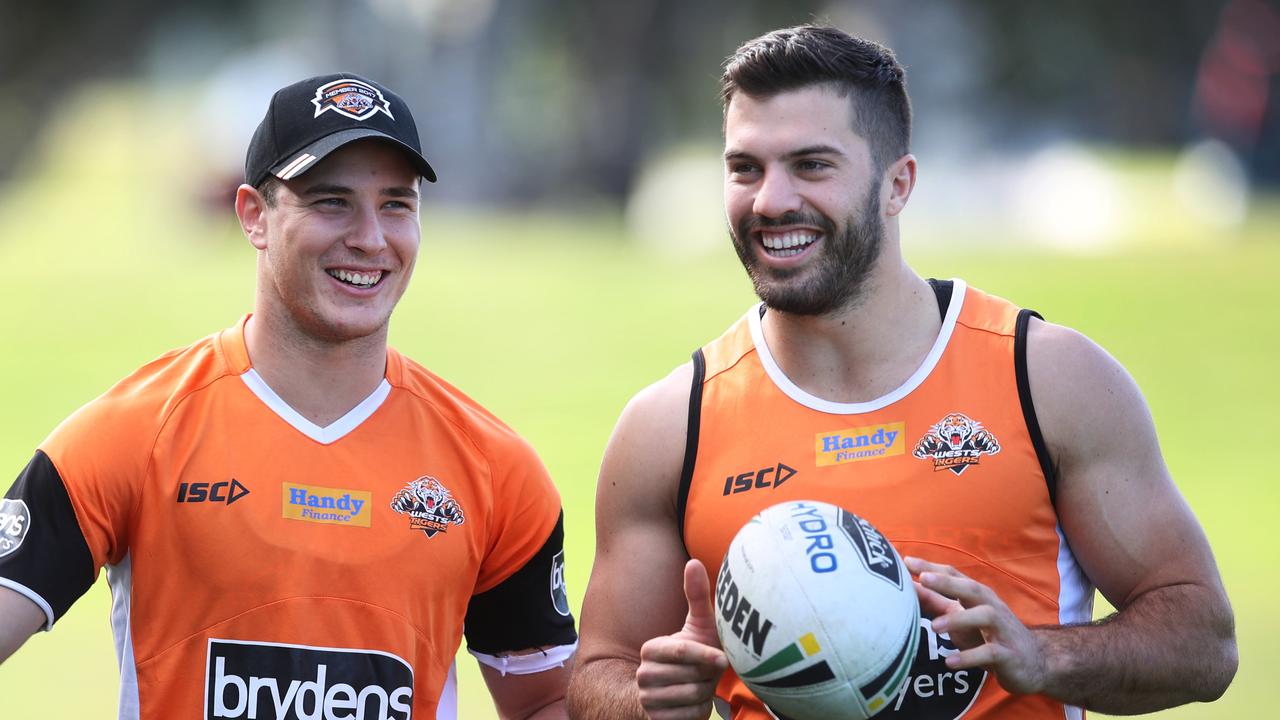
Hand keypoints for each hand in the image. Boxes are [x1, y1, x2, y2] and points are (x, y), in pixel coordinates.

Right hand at [635, 559, 728, 719]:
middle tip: (708, 673)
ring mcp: (647, 699)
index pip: (681, 652)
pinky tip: (696, 703)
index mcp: (651, 649)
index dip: (705, 655)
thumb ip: (696, 595)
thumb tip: (694, 562)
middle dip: (707, 677)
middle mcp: (644, 674)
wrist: (678, 695)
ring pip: (692, 697)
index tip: (722, 658)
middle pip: (691, 677)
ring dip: (705, 693)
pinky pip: (689, 716)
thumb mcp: (698, 626)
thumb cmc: (694, 656)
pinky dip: (700, 712)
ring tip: (702, 685)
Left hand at [906, 556, 1047, 695]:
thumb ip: (936, 602)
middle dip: (947, 582)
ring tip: (934, 627)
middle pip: (970, 588)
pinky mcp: (1009, 654)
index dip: (931, 567)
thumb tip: (908, 588)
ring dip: (958, 619)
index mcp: (978, 595)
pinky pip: (990, 653)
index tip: (906, 561)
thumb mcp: (961, 616)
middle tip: (922, 579)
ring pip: (983, 616)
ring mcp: (1002, 629)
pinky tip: (950, 662)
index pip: (954, 575)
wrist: (1035, 662)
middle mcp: (991, 606)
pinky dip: (970, 657)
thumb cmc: (989, 635)